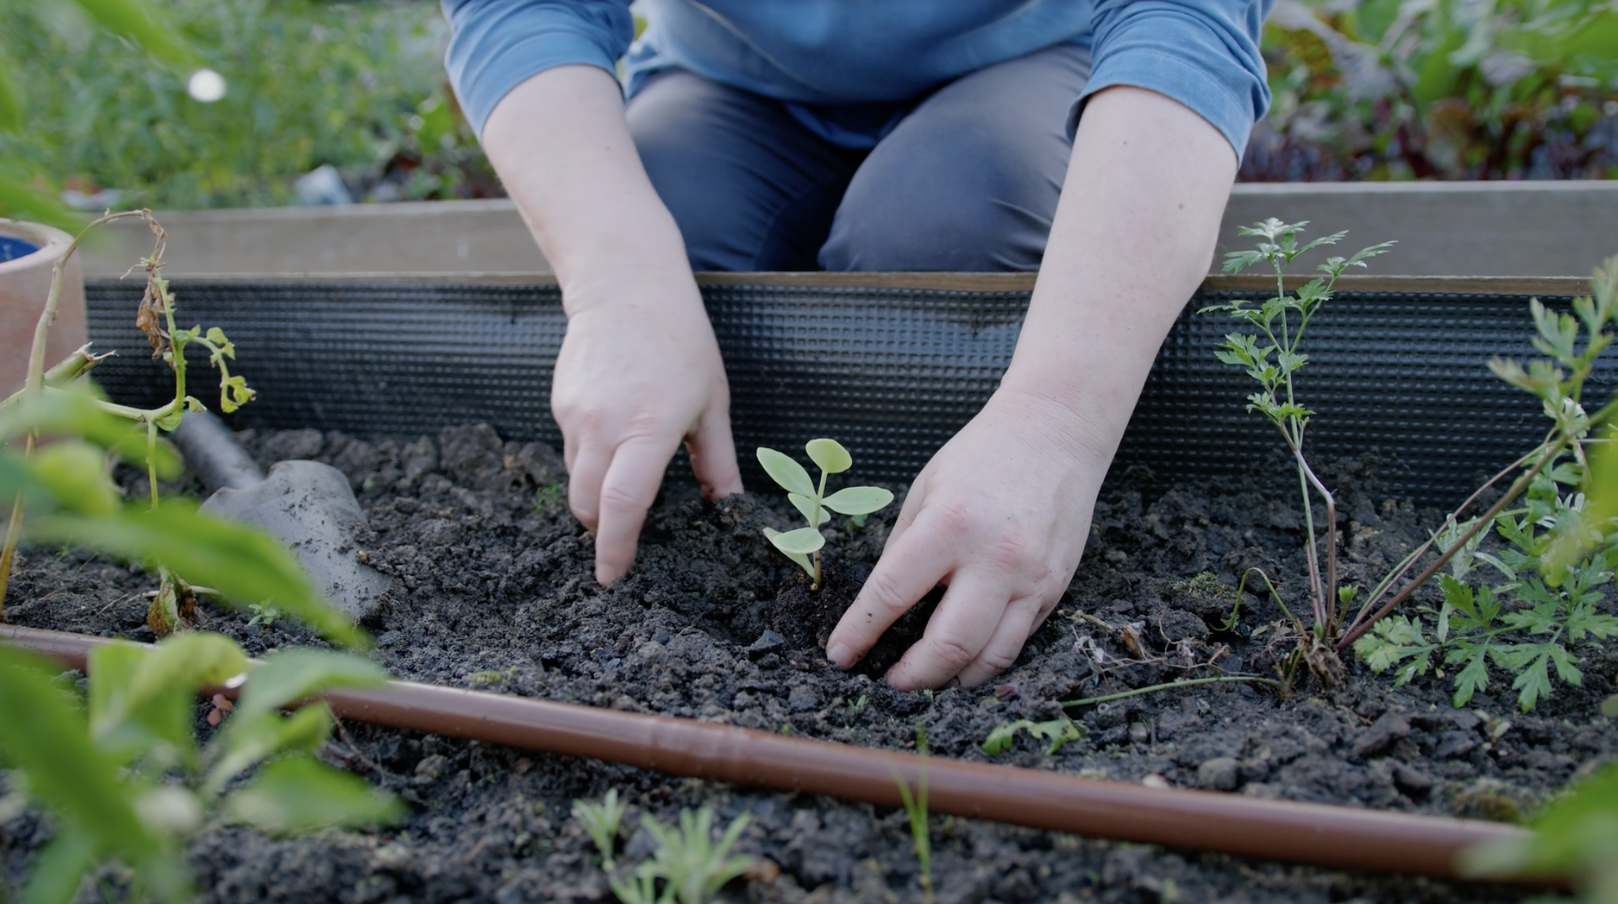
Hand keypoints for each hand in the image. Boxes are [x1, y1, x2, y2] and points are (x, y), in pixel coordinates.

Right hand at [552, 269, 741, 584]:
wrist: (625, 285)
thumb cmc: (680, 340)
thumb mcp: (711, 402)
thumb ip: (717, 462)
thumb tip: (729, 509)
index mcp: (648, 427)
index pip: (623, 502)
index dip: (616, 546)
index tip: (613, 576)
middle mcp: (604, 424)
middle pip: (588, 505)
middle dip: (603, 530)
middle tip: (625, 537)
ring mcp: (575, 415)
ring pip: (577, 480)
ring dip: (597, 494)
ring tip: (628, 474)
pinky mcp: (560, 404)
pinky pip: (571, 450)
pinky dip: (591, 460)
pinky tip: (616, 434)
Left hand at [824, 387, 1111, 688]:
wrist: (1055, 433)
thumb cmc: (982, 456)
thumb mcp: (925, 491)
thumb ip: (904, 548)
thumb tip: (882, 605)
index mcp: (949, 525)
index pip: (893, 594)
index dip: (861, 632)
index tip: (840, 655)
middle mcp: (995, 558)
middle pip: (948, 644)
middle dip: (912, 676)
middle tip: (890, 681)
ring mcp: (1032, 578)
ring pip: (990, 657)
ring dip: (953, 679)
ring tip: (928, 680)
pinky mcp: (1056, 588)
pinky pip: (1018, 641)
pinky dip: (988, 660)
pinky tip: (966, 661)